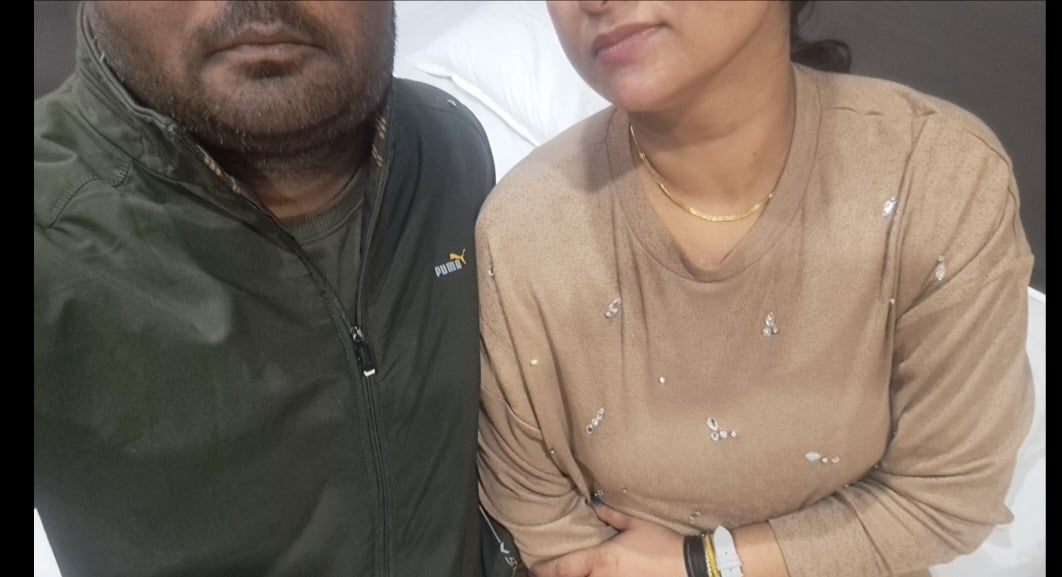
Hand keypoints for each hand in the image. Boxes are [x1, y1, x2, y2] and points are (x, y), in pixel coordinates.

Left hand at [531, 502, 686, 576]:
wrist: (688, 567)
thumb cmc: (662, 544)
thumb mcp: (636, 524)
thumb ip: (611, 515)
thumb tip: (594, 505)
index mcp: (602, 559)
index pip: (564, 568)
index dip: (544, 570)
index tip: (533, 568)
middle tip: (547, 572)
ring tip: (570, 572)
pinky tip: (595, 575)